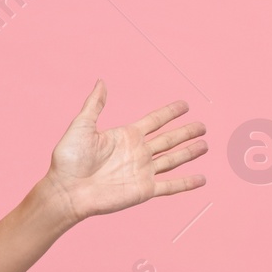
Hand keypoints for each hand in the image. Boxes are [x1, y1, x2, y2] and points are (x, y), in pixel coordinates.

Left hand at [40, 79, 207, 224]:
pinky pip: (170, 186)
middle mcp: (137, 152)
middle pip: (168, 139)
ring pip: (173, 159)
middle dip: (185, 132)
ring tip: (205, 145)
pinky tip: (201, 179)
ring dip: (189, 153)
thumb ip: (95, 104)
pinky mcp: (144, 190)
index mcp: (125, 136)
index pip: (154, 121)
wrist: (67, 189)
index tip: (185, 105)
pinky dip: (186, 183)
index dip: (169, 113)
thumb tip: (101, 81)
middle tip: (202, 126)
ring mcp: (142, 171)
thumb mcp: (82, 125)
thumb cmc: (69, 158)